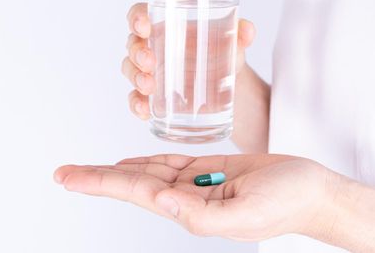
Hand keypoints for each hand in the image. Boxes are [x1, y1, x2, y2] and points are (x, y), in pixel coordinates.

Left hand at [54, 154, 335, 240]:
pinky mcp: (209, 168)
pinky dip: (146, 159)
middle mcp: (185, 196)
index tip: (67, 178)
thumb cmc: (287, 202)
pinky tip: (130, 160)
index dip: (99, 182)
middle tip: (62, 172)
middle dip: (95, 177)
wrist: (312, 191)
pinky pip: (169, 162)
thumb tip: (161, 201)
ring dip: (115, 168)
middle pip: (130, 182)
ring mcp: (195, 182)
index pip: (133, 192)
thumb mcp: (248, 215)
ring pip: (146, 170)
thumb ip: (202, 215)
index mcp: (188, 207)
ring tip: (88, 167)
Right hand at [122, 3, 254, 119]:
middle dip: (137, 53)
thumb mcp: (232, 42)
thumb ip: (239, 34)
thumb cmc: (221, 52)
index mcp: (166, 24)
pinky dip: (136, 104)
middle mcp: (153, 46)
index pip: (140, 14)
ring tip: (149, 86)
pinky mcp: (151, 95)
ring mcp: (150, 71)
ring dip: (136, 78)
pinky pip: (135, 98)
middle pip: (133, 44)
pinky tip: (145, 111)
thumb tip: (247, 30)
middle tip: (150, 62)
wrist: (227, 84)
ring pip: (130, 70)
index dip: (136, 18)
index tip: (144, 26)